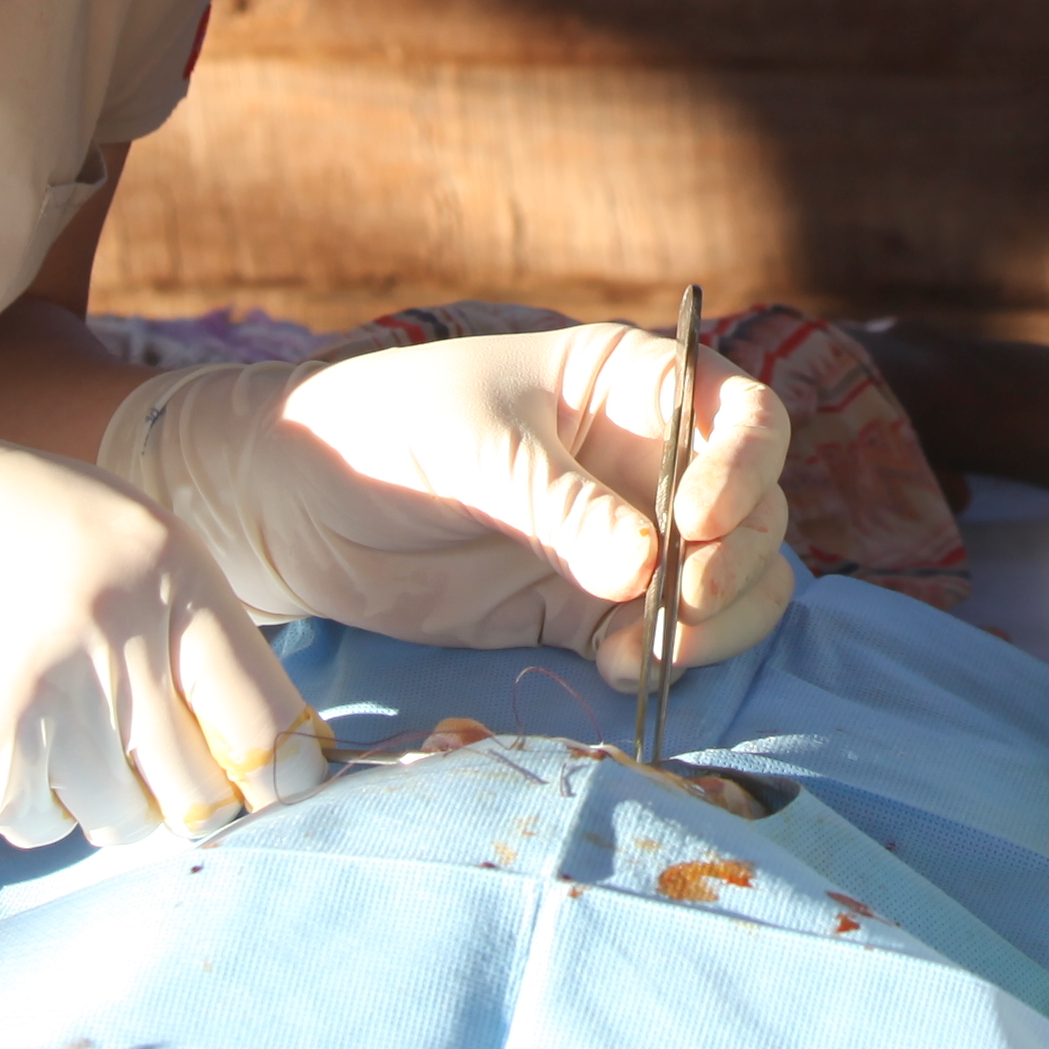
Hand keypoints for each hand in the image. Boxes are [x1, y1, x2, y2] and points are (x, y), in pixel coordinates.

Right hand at [0, 378, 323, 848]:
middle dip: (192, 797)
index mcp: (166, 573)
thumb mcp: (123, 535)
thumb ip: (192, 632)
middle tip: (158, 768)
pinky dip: (27, 795)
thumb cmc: (5, 524)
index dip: (279, 773)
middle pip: (201, 794)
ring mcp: (35, 705)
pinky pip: (37, 824)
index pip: (262, 720)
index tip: (275, 790)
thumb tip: (265, 761)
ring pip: (119, 820)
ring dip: (101, 793)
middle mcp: (110, 641)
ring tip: (53, 716)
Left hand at [101, 326, 796, 682]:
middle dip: (737, 559)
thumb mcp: (472, 449)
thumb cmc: (378, 433)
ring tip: (644, 648)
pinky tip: (611, 665)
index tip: (696, 519)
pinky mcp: (591, 606)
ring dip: (715, 621)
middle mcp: (647, 458)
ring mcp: (626, 536)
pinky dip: (666, 657)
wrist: (292, 505)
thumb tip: (649, 566)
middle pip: (756, 509)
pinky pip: (668, 635)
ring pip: (735, 581)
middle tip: (678, 600)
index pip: (742, 416)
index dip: (744, 469)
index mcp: (630, 383)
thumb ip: (561, 507)